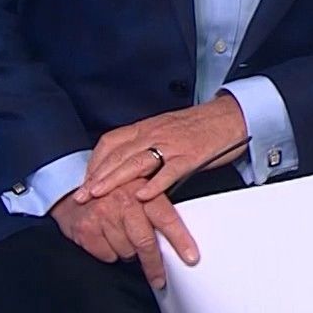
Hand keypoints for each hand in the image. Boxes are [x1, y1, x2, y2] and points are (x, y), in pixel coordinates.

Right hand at [49, 180, 198, 288]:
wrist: (73, 196)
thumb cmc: (113, 197)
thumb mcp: (138, 193)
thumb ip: (156, 210)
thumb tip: (181, 241)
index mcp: (142, 190)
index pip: (166, 218)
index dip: (180, 240)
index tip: (191, 257)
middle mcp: (122, 201)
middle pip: (145, 241)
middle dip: (154, 264)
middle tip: (159, 279)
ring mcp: (102, 214)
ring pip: (127, 252)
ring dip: (128, 253)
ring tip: (122, 239)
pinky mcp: (86, 229)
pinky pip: (107, 256)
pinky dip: (109, 254)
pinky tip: (106, 240)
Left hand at [75, 95, 250, 203]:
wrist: (229, 116)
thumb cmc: (199, 125)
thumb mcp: (165, 129)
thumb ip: (145, 143)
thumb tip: (124, 163)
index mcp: (147, 127)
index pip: (111, 143)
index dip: (95, 162)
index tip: (84, 179)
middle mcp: (155, 134)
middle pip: (119, 155)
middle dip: (97, 177)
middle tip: (82, 196)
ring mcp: (172, 145)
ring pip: (137, 163)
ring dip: (115, 180)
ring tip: (100, 196)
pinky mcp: (190, 156)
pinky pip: (168, 171)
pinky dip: (154, 185)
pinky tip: (142, 197)